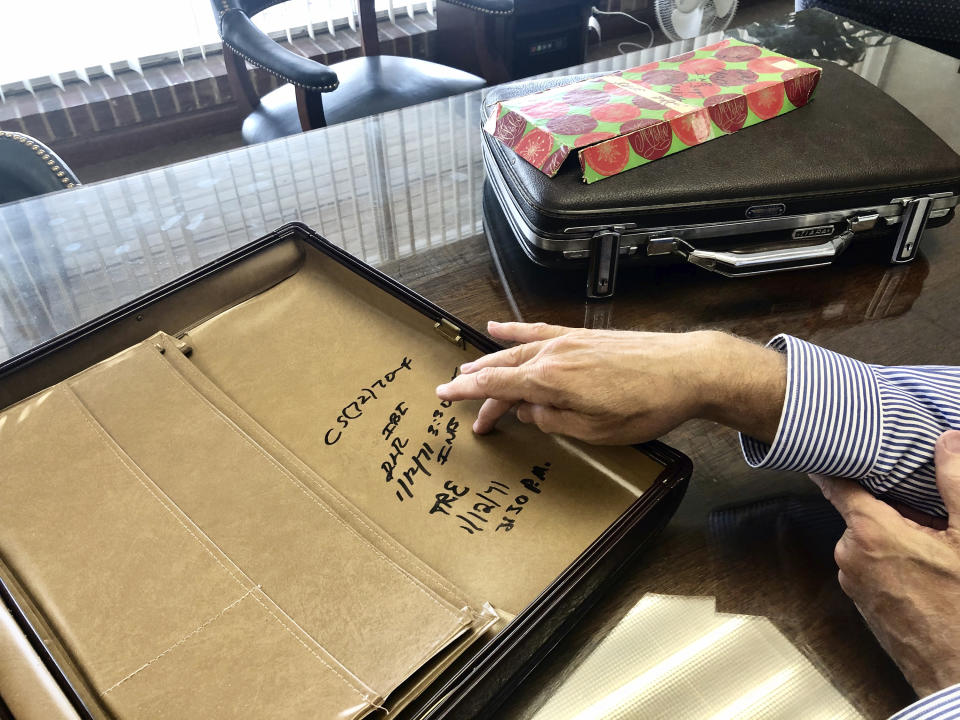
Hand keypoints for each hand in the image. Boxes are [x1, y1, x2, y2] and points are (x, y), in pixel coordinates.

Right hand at [435, 321, 786, 444]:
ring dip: (490, 360)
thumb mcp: (596, 430)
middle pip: (502, 370)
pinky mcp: (583, 335)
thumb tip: (528, 412)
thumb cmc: (646, 405)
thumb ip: (554, 420)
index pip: (495, 386)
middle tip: (457, 400)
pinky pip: (538, 329)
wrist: (686, 369)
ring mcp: (567, 340)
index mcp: (550, 381)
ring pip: (515, 350)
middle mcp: (553, 354)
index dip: (466, 392)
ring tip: (469, 367)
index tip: (443, 395)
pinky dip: (514, 329)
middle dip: (476, 384)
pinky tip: (498, 327)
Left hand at [814, 430, 959, 697]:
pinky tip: (930, 573)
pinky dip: (896, 561)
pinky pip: (875, 568)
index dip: (835, 461)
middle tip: (930, 514)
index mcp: (869, 532)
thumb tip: (947, 441)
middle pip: (863, 511)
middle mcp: (850, 556)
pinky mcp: (866, 605)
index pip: (837, 482)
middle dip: (892, 506)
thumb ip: (956, 483)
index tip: (827, 444)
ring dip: (897, 536)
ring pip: (871, 542)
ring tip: (937, 548)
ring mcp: (855, 584)